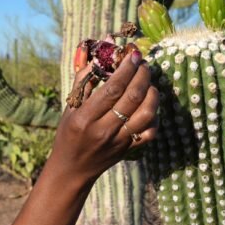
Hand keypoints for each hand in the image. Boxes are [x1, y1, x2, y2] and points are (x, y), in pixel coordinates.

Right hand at [46, 48, 158, 184]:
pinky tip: (149, 106)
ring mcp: (119, 141)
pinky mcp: (129, 150)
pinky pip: (150, 131)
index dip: (127, 69)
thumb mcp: (70, 107)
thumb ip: (84, 79)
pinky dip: (155, 116)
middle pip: (133, 97)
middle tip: (143, 64)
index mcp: (85, 117)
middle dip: (143, 75)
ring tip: (149, 83)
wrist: (72, 169)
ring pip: (147, 113)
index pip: (113, 88)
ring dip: (152, 93)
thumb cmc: (69, 133)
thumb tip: (99, 54)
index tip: (134, 55)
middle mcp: (104, 130)